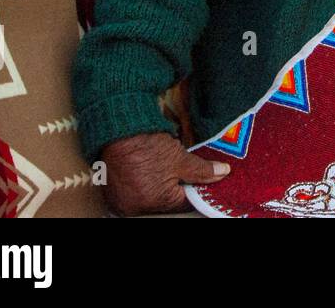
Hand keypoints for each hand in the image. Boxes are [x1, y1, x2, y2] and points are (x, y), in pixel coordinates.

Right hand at [99, 131, 229, 216]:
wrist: (116, 127)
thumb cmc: (147, 144)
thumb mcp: (180, 158)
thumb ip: (202, 170)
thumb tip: (223, 173)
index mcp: (153, 202)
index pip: (184, 202)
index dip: (199, 189)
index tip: (208, 178)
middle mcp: (134, 206)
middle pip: (167, 201)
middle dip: (180, 187)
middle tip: (185, 170)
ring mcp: (121, 199)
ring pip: (152, 196)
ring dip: (162, 185)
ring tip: (165, 167)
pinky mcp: (112, 190)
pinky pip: (136, 191)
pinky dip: (146, 182)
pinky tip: (151, 169)